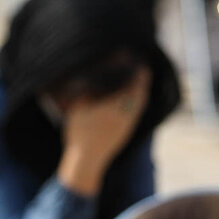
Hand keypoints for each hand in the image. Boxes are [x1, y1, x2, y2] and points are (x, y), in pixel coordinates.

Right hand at [59, 67, 151, 194]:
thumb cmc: (79, 132)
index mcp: (116, 104)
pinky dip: (139, 100)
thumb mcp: (77, 107)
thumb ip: (87, 90)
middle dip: (141, 78)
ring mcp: (128, 122)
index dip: (134, 70)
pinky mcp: (127, 130)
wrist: (87, 159)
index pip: (131, 82)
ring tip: (139, 79)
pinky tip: (134, 98)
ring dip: (141, 89)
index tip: (134, 59)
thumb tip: (93, 76)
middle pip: (140, 91)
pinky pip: (138, 111)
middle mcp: (126, 112)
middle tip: (141, 67)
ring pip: (140, 102)